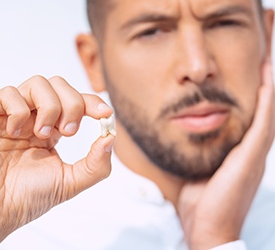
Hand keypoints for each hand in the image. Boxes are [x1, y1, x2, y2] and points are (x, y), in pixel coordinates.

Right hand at [0, 76, 114, 248]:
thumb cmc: (27, 198)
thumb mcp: (70, 182)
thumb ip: (96, 163)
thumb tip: (111, 136)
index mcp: (50, 130)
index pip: (74, 102)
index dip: (91, 102)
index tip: (104, 114)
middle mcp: (31, 118)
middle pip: (59, 85)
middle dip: (72, 105)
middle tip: (68, 132)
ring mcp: (9, 114)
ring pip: (37, 83)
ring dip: (49, 106)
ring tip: (42, 135)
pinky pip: (8, 93)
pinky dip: (19, 110)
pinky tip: (15, 132)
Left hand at [178, 59, 274, 248]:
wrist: (207, 228)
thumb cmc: (202, 200)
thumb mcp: (200, 166)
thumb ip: (200, 149)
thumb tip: (186, 134)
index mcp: (239, 148)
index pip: (251, 110)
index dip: (255, 85)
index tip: (255, 59)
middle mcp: (251, 147)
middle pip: (264, 104)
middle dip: (267, 75)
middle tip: (268, 44)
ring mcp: (254, 152)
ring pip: (267, 108)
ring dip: (270, 80)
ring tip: (270, 52)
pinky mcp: (251, 158)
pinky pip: (262, 123)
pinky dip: (267, 100)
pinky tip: (268, 77)